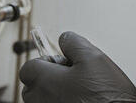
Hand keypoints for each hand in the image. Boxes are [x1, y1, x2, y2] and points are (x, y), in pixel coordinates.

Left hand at [20, 32, 135, 102]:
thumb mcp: (93, 58)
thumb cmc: (107, 96)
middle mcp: (42, 102)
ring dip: (55, 93)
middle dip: (48, 79)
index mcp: (45, 82)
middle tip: (72, 77)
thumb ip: (73, 43)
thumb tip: (64, 39)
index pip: (28, 68)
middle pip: (33, 87)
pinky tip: (83, 102)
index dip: (45, 61)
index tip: (61, 61)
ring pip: (44, 100)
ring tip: (80, 91)